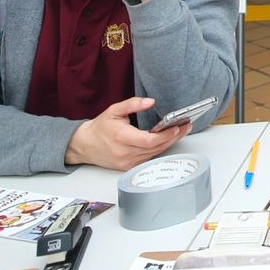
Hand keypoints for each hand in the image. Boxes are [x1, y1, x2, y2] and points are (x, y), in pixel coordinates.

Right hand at [64, 97, 186, 169]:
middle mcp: (124, 153)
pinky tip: (167, 140)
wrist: (84, 145)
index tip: (177, 127)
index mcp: (121, 137)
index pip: (148, 140)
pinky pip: (148, 158)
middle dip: (173, 137)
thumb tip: (150, 101)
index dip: (165, 135)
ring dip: (169, 143)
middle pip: (155, 148)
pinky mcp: (128, 167)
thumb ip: (132, 104)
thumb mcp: (114, 110)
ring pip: (154, 154)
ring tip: (181, 131)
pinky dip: (159, 149)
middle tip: (186, 126)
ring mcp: (126, 162)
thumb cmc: (100, 127)